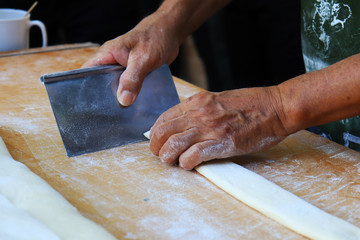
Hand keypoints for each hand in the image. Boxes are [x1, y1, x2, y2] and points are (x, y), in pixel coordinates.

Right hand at [82, 12, 180, 105]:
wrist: (170, 32)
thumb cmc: (155, 37)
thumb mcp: (142, 59)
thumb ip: (132, 79)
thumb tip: (123, 100)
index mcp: (107, 55)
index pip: (87, 73)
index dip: (85, 88)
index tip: (90, 106)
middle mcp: (113, 62)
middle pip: (102, 84)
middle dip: (107, 97)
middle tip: (112, 113)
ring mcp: (124, 68)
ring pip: (118, 87)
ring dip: (123, 97)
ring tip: (125, 112)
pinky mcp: (135, 74)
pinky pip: (130, 87)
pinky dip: (133, 94)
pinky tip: (137, 105)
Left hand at [149, 88, 288, 169]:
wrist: (275, 107)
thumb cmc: (250, 104)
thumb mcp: (218, 100)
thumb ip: (199, 110)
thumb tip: (183, 125)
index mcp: (197, 102)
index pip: (164, 118)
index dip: (155, 132)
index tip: (157, 141)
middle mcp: (200, 113)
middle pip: (163, 131)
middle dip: (156, 146)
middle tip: (160, 154)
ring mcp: (211, 128)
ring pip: (174, 144)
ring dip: (167, 156)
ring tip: (171, 161)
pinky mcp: (223, 142)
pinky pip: (194, 155)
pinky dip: (185, 162)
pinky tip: (188, 164)